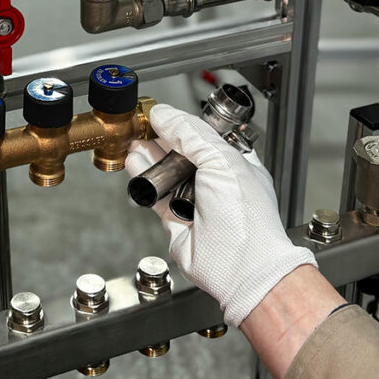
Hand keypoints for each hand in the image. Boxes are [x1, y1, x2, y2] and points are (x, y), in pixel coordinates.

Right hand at [126, 104, 315, 325]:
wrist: (239, 265)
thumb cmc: (246, 218)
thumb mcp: (221, 159)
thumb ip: (191, 134)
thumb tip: (165, 115)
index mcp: (235, 162)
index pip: (204, 134)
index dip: (182, 122)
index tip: (161, 113)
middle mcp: (215, 180)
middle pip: (180, 151)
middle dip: (160, 137)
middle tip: (141, 125)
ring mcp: (194, 200)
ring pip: (165, 171)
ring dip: (148, 156)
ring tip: (133, 140)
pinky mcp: (175, 219)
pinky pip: (155, 194)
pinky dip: (143, 178)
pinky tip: (134, 163)